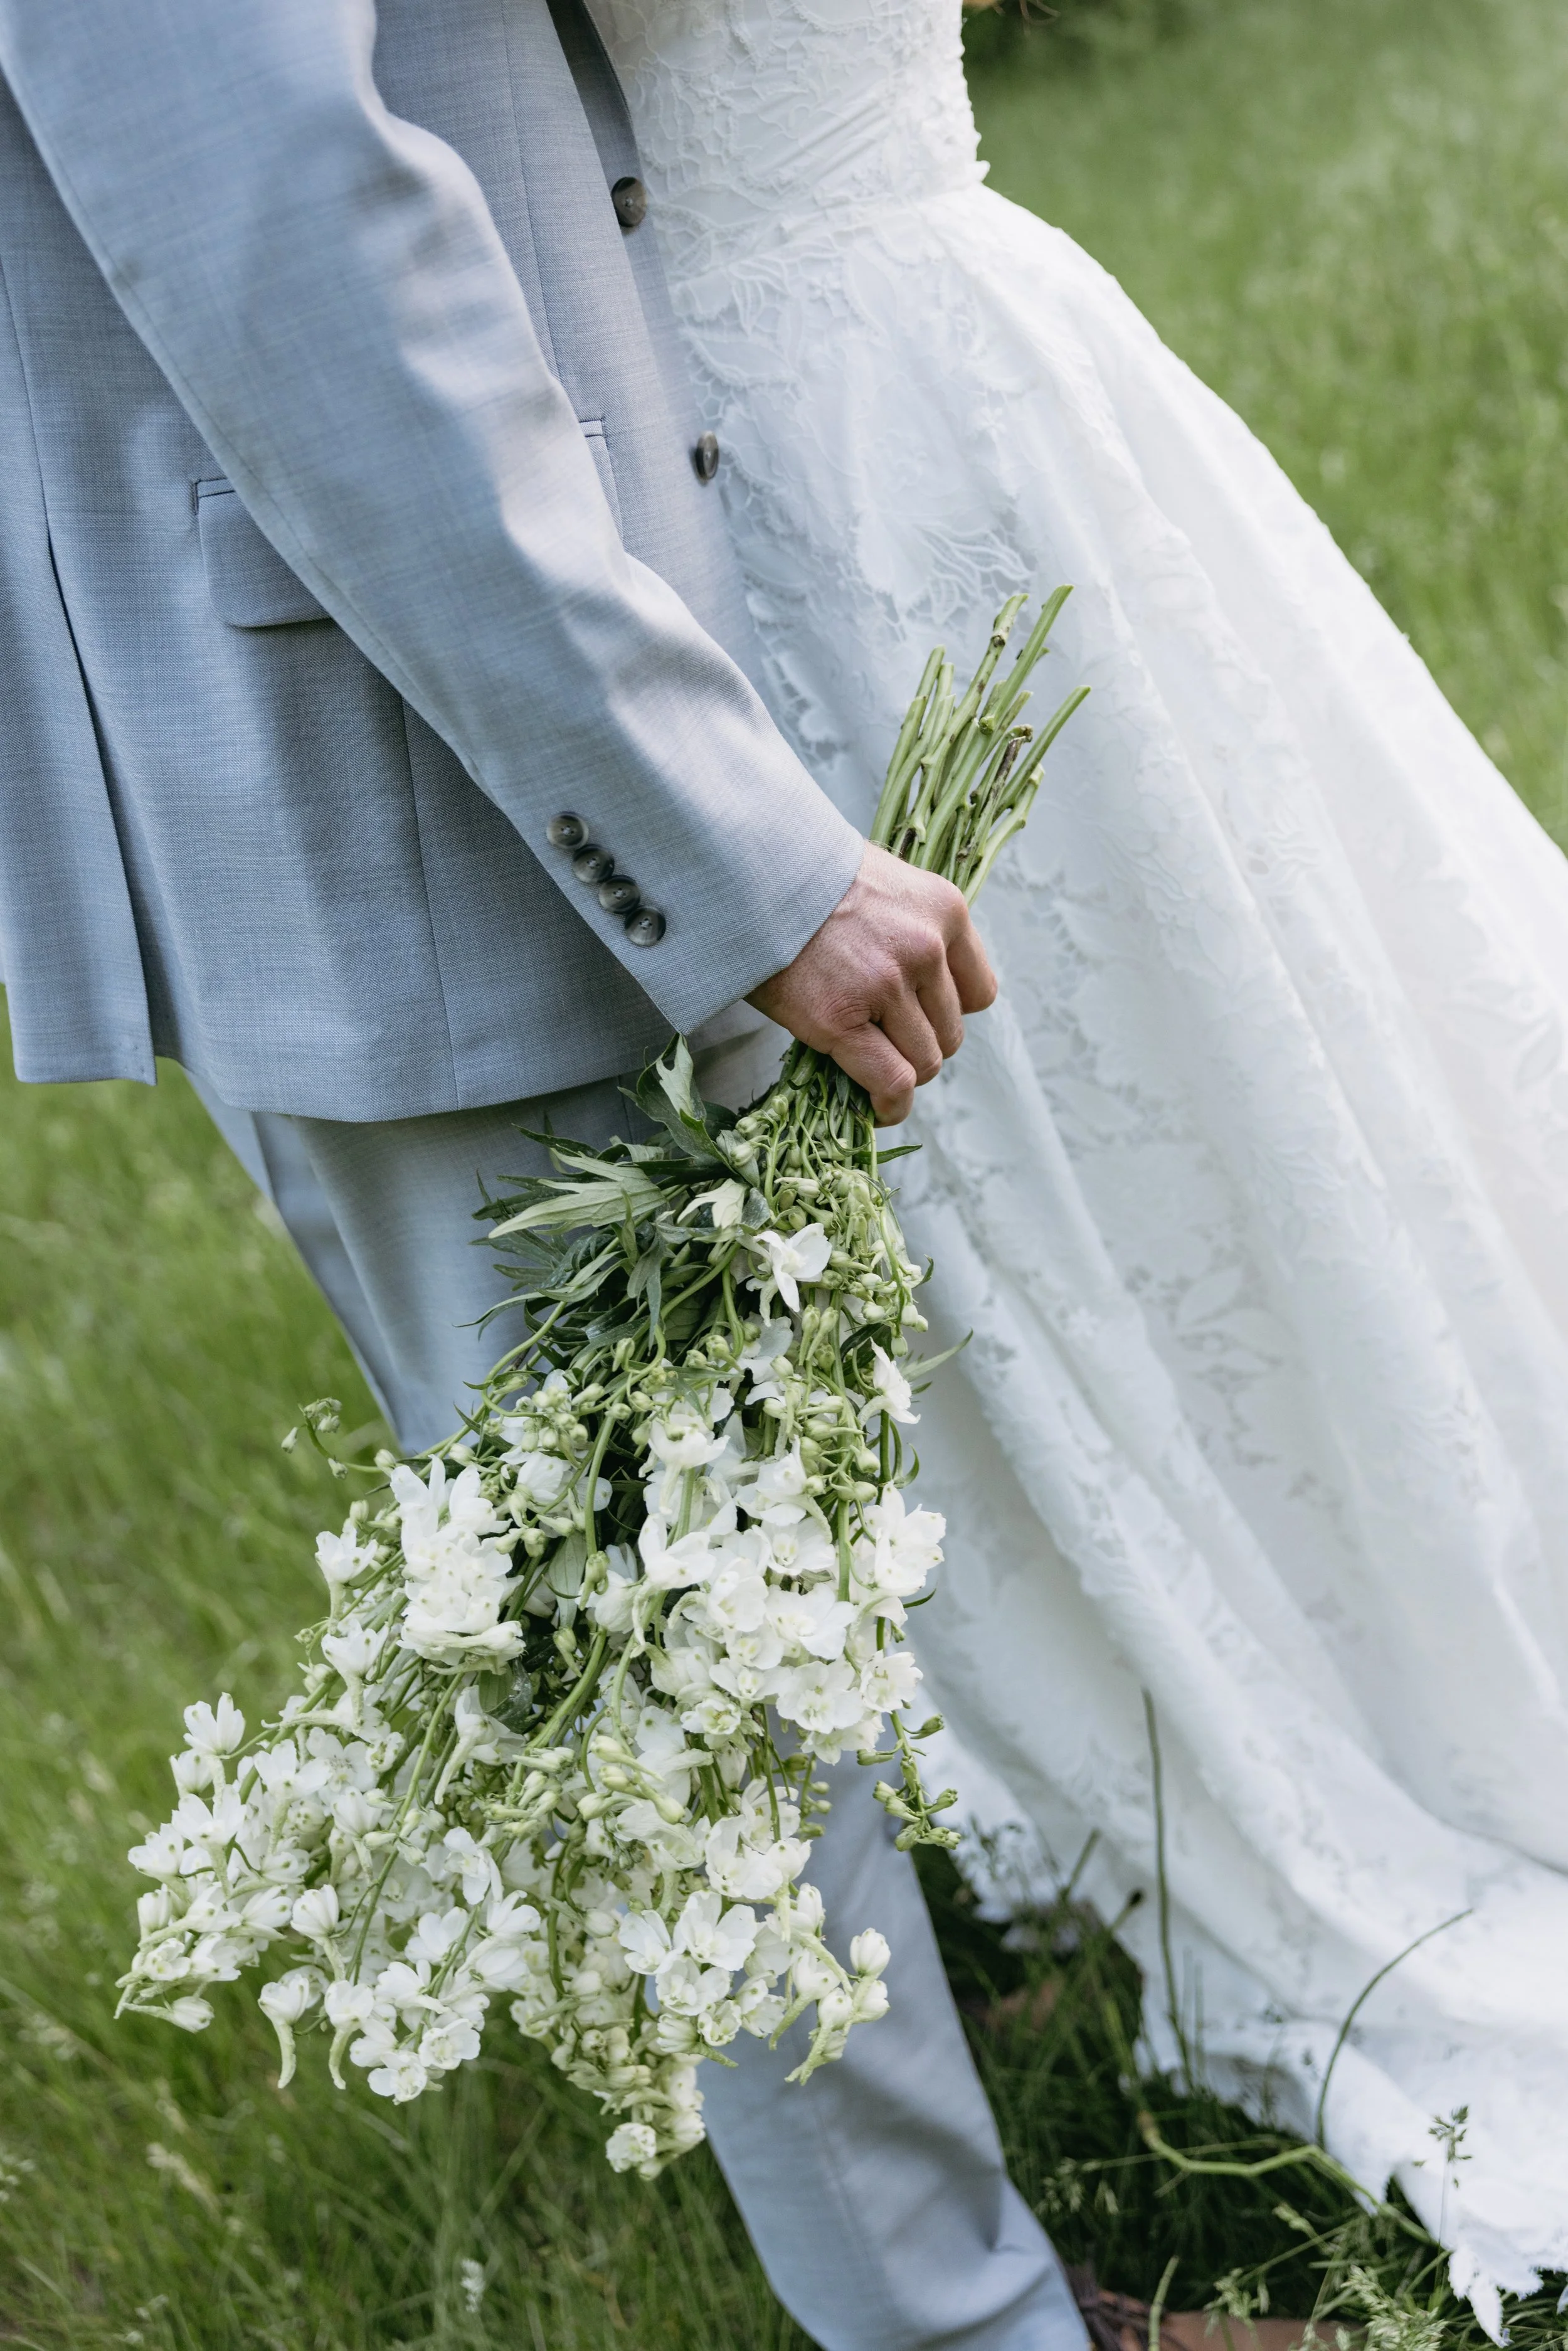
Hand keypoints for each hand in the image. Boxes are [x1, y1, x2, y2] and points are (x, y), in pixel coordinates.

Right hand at [748, 842, 997, 1122]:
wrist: (749, 874)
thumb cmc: (807, 879)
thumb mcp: (884, 884)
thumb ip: (912, 929)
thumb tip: (919, 985)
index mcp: (944, 912)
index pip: (979, 992)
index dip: (947, 1013)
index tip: (921, 1019)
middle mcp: (925, 949)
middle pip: (950, 1033)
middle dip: (919, 1045)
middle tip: (883, 1043)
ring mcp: (885, 987)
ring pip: (924, 1062)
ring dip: (901, 1074)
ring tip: (873, 1070)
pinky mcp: (842, 1021)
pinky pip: (891, 1082)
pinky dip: (890, 1105)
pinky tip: (878, 1109)